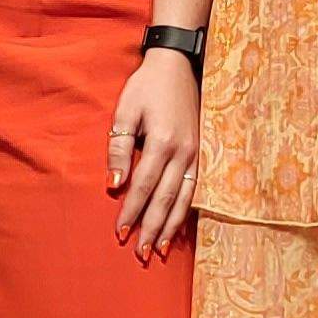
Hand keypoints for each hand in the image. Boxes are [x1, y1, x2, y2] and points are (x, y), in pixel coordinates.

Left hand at [109, 50, 202, 259]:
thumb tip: (115, 183)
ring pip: (184, 199)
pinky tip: (178, 226)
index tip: (120, 232)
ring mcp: (197, 153)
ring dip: (170, 226)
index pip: (143, 186)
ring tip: (158, 248)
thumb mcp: (126, 111)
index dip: (131, 210)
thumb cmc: (147, 86)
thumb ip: (120, 147)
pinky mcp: (202, 152)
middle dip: (150, 227)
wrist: (177, 65)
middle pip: (165, 199)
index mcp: (162, 142)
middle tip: (139, 253)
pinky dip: (186, 210)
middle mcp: (183, 152)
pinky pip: (195, 188)